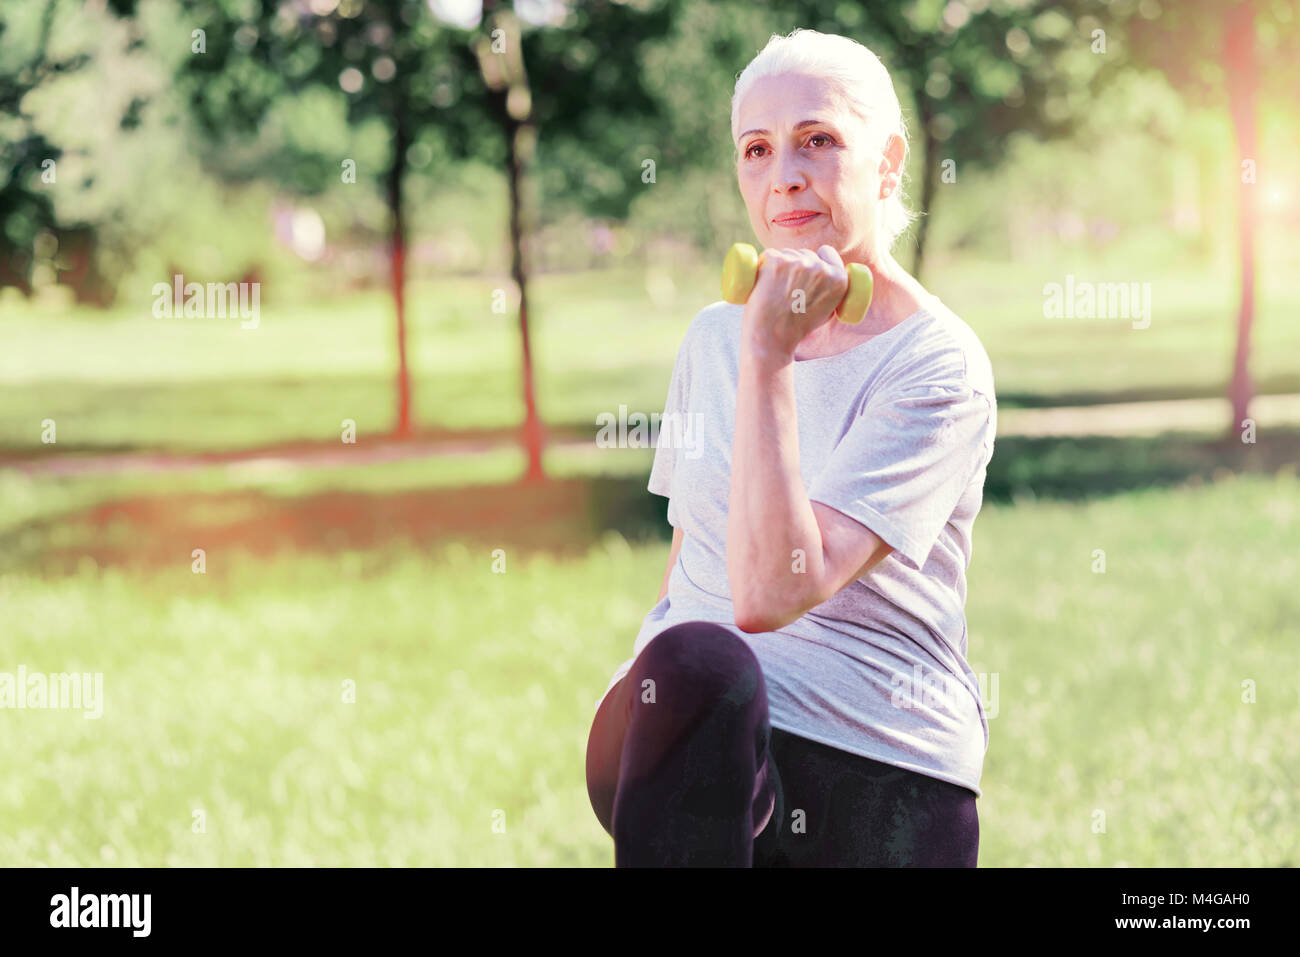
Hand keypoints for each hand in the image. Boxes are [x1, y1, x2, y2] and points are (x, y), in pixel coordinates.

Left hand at [741, 244, 849, 361]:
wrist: (772, 337)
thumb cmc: (795, 328)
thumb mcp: (826, 312)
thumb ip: (829, 292)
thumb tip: (825, 275)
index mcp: (839, 279)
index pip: (827, 253)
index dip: (817, 258)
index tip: (807, 266)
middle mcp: (821, 268)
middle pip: (805, 254)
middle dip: (796, 265)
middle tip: (786, 289)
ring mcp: (799, 262)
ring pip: (787, 254)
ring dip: (779, 266)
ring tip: (774, 291)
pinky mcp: (776, 260)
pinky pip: (769, 255)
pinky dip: (763, 266)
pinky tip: (763, 284)